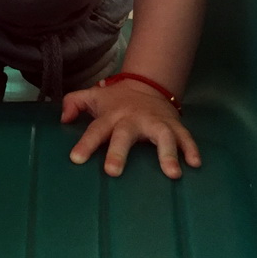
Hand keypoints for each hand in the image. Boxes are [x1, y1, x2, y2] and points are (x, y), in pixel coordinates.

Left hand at [61, 81, 201, 178]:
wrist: (147, 84)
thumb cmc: (116, 99)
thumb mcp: (92, 97)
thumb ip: (73, 104)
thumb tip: (62, 118)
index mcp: (111, 116)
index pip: (95, 130)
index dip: (85, 143)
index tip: (76, 159)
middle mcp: (133, 119)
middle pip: (125, 135)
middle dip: (118, 152)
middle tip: (112, 171)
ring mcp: (155, 122)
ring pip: (162, 136)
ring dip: (167, 153)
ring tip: (171, 173)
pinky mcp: (174, 125)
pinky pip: (185, 137)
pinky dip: (191, 149)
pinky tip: (194, 164)